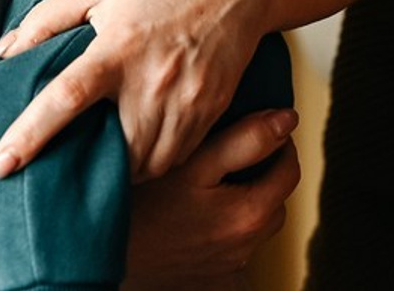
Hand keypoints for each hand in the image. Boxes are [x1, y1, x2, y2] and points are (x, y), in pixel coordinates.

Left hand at [0, 0, 269, 180]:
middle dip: (83, 166)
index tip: (1, 164)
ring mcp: (187, 101)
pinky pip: (176, 158)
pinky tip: (140, 141)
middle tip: (61, 164)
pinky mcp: (210, 111)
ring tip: (102, 152)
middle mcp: (153, 79)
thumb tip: (3, 54)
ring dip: (120, 169)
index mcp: (118, 45)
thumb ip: (46, 19)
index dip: (30, 135)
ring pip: (145, 166)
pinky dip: (153, 160)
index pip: (66, 98)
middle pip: (111, 151)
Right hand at [127, 108, 299, 283]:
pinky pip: (231, 252)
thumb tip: (286, 120)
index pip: (289, 171)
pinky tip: (199, 215)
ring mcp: (227, 267)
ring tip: (213, 180)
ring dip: (246, 202)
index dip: (278, 143)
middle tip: (235, 150)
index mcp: (250, 213)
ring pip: (254, 226)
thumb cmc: (144, 204)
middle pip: (274, 201)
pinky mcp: (208, 280)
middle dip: (264, 172)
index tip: (258, 127)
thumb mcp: (195, 160)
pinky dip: (225, 231)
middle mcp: (245, 246)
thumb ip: (245, 139)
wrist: (103, 251)